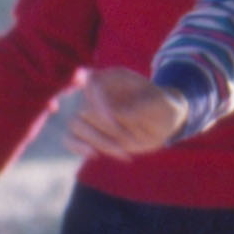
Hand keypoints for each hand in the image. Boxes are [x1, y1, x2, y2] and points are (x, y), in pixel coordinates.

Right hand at [63, 70, 187, 160]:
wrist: (164, 121)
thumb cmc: (163, 107)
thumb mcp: (161, 105)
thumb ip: (141, 106)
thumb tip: (116, 114)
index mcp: (113, 78)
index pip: (91, 83)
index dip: (98, 102)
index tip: (114, 118)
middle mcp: (98, 93)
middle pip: (82, 109)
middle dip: (105, 129)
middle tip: (129, 140)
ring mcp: (91, 112)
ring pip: (75, 126)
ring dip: (98, 141)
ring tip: (121, 151)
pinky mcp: (89, 130)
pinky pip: (69, 137)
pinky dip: (78, 147)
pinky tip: (95, 155)